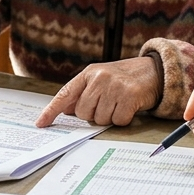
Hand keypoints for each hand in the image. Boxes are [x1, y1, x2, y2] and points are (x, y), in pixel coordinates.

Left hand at [36, 57, 159, 126]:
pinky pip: (118, 121)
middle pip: (83, 113)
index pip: (65, 94)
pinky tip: (129, 107)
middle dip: (94, 115)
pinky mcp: (129, 95)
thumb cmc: (123, 79)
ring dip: (110, 117)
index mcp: (89, 73)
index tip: (41, 123)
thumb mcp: (100, 80)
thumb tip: (66, 110)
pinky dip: (123, 119)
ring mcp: (114, 86)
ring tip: (119, 104)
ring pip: (100, 119)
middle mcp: (99, 78)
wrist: (153, 71)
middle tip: (108, 104)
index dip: (51, 110)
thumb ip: (83, 93)